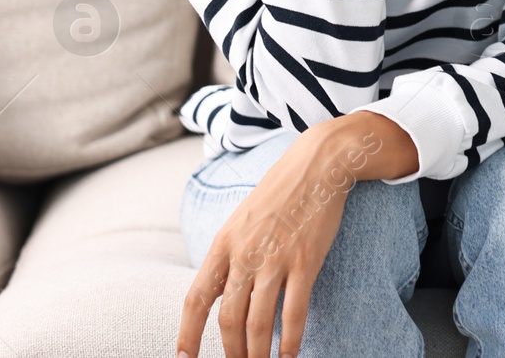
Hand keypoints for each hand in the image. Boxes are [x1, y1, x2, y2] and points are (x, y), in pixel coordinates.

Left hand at [176, 122, 381, 357]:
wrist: (316, 165)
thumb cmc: (279, 194)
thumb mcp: (241, 221)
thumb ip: (230, 256)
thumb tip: (224, 294)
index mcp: (223, 245)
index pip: (197, 298)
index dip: (188, 334)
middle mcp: (244, 255)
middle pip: (228, 318)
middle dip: (231, 352)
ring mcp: (275, 259)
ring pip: (258, 321)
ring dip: (257, 353)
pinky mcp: (305, 261)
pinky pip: (294, 310)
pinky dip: (291, 339)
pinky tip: (291, 354)